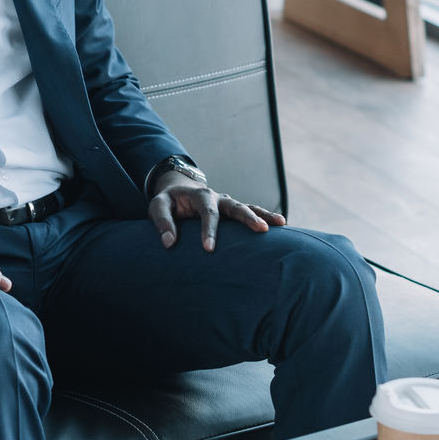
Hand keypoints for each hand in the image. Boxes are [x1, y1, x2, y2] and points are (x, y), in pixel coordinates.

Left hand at [147, 170, 285, 251]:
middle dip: (249, 218)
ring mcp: (229, 204)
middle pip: (236, 206)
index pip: (207, 213)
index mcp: (200, 196)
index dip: (209, 231)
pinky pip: (251, 213)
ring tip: (281, 224)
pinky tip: (279, 228)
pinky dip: (265, 218)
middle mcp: (219, 198)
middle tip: (261, 229)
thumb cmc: (168, 202)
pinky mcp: (234, 211)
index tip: (208, 249)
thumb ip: (162, 222)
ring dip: (264, 215)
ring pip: (249, 207)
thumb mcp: (158, 206)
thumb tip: (169, 243)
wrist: (180, 190)